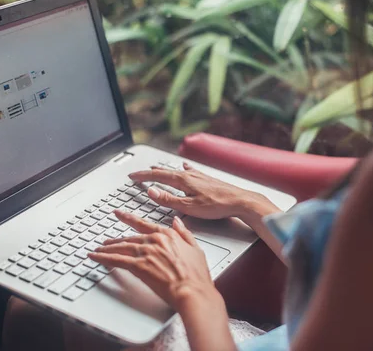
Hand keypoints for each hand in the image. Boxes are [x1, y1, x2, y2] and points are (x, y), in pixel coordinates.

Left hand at [88, 210, 219, 310]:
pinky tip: (95, 256)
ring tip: (98, 249)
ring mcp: (146, 252)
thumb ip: (184, 233)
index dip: (129, 219)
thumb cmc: (196, 275)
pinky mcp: (138, 266)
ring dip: (107, 248)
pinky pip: (116, 260)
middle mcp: (155, 240)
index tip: (120, 214)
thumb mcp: (195, 248)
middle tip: (105, 240)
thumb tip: (177, 222)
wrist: (191, 290)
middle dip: (116, 240)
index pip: (144, 224)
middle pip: (130, 238)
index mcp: (168, 235)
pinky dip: (103, 257)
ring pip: (121, 247)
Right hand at [129, 163, 275, 220]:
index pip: (158, 176)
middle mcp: (190, 175)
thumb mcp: (189, 207)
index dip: (143, 176)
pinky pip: (191, 170)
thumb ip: (169, 200)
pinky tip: (185, 165)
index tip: (132, 176)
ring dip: (164, 170)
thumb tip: (151, 191)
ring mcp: (199, 175)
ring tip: (155, 168)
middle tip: (138, 174)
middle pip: (165, 171)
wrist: (240, 201)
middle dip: (150, 173)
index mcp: (183, 181)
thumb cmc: (217, 206)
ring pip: (177, 170)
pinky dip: (183, 168)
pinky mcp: (207, 179)